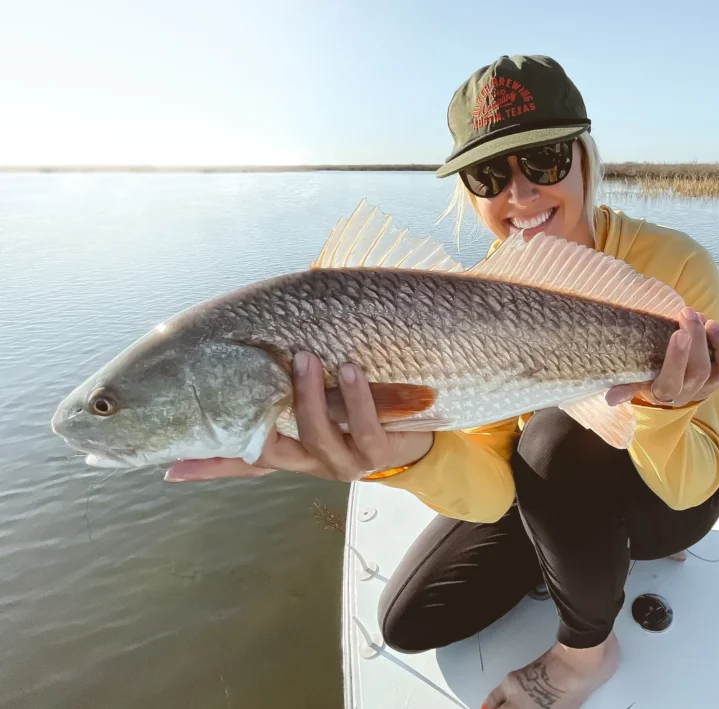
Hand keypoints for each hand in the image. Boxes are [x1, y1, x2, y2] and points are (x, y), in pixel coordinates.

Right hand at [164, 352, 433, 481]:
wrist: (416, 444)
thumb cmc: (354, 420)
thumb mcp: (311, 416)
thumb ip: (273, 411)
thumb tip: (231, 388)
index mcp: (290, 455)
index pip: (240, 462)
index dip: (206, 466)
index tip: (169, 465)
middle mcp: (312, 462)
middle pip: (276, 447)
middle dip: (270, 406)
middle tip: (274, 362)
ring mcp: (344, 461)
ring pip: (319, 435)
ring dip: (311, 395)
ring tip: (308, 357)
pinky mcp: (377, 453)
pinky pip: (364, 428)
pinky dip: (357, 399)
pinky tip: (350, 372)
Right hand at [605, 307, 718, 407]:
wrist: (669, 383)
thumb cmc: (647, 373)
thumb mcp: (634, 380)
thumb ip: (625, 386)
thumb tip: (610, 398)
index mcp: (661, 393)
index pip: (670, 382)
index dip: (677, 359)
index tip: (677, 333)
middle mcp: (687, 393)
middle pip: (698, 371)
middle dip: (696, 339)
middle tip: (687, 312)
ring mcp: (707, 386)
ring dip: (716, 342)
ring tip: (705, 319)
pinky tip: (714, 326)